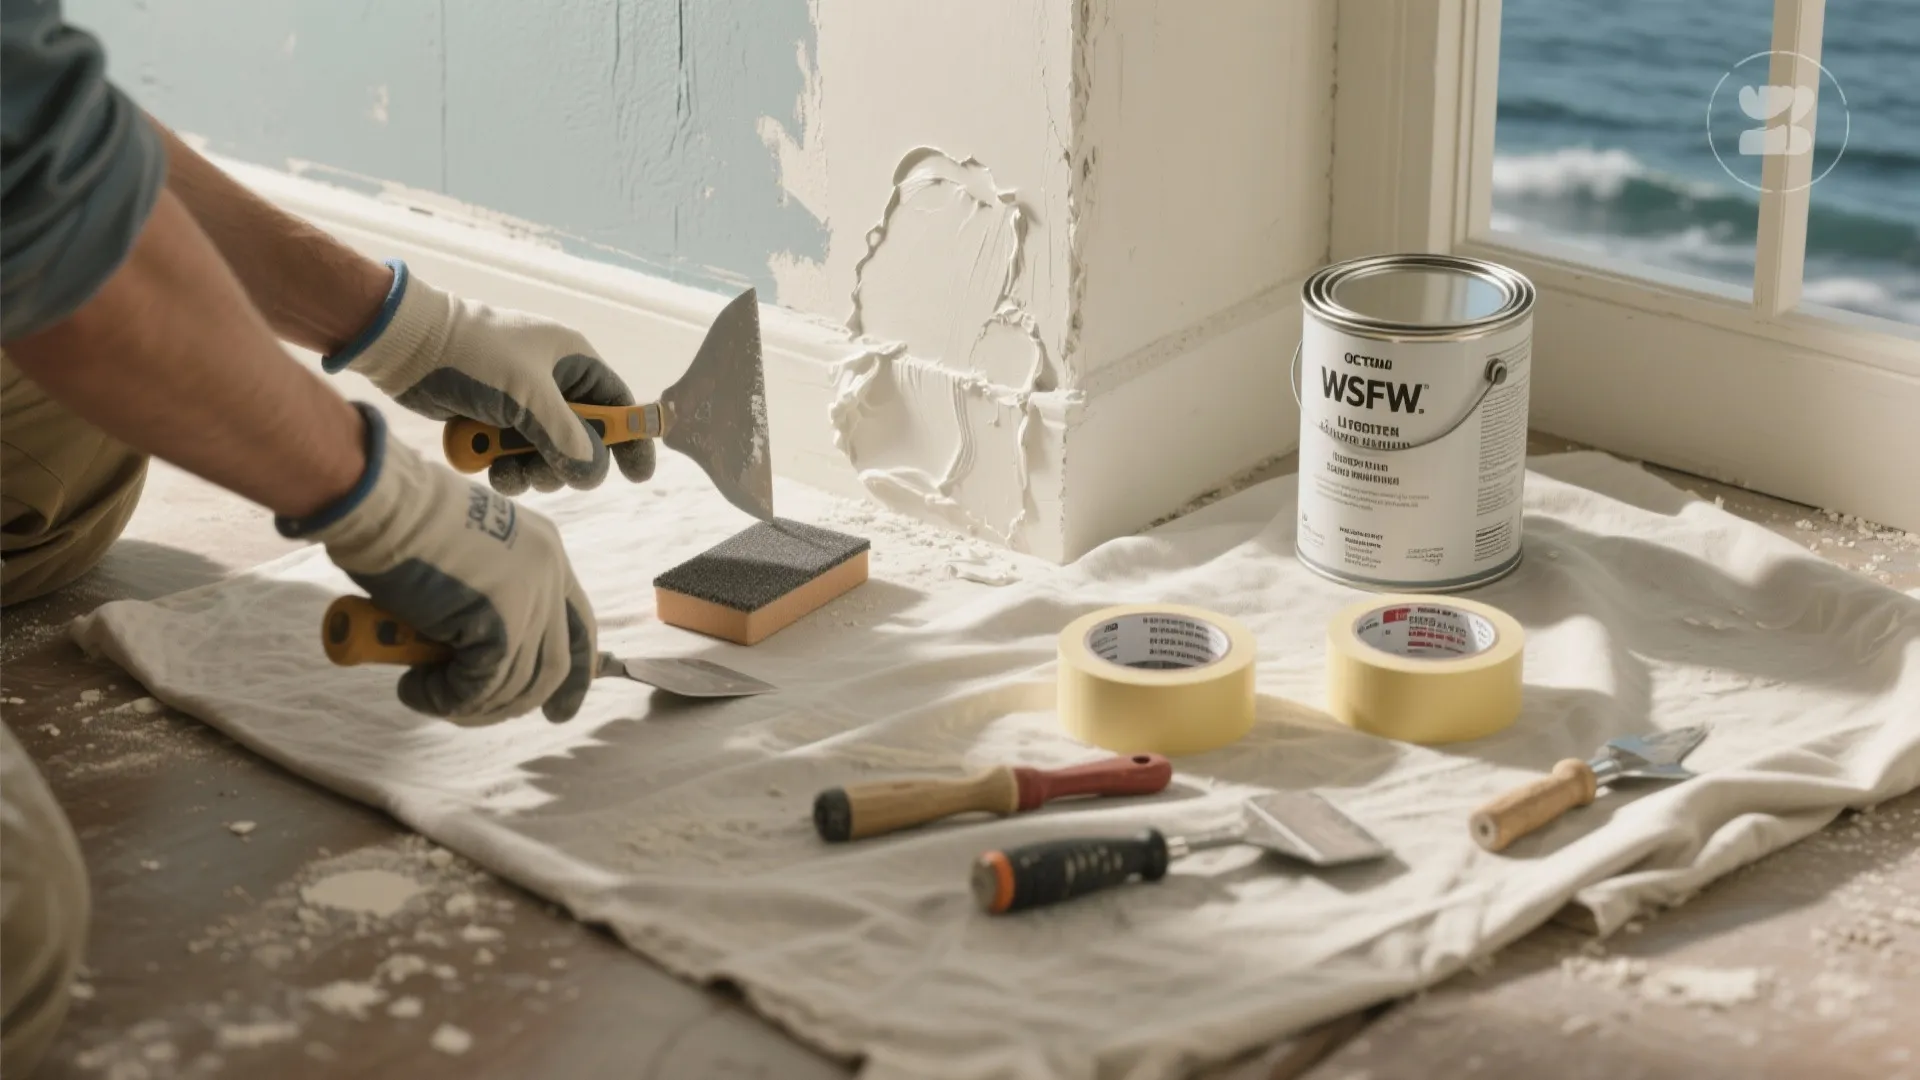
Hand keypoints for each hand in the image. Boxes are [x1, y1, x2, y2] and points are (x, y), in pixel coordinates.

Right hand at [280, 404, 596, 723]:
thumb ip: (486, 597)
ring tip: (427, 692)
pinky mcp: (500, 625)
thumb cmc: (402, 522)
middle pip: (553, 666)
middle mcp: (549, 575)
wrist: (382, 504)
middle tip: (473, 715)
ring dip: (470, 704)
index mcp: (547, 553)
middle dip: (518, 703)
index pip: (580, 627)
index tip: (559, 712)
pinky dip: (446, 700)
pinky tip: (414, 689)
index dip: (574, 676)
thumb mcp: (467, 556)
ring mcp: (529, 599)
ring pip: (515, 684)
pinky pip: (480, 687)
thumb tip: (473, 655)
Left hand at [324, 261, 654, 495]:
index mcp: (572, 361)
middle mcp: (552, 382)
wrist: (406, 347)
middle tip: (545, 472)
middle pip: (582, 440)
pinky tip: (488, 467)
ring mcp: (521, 402)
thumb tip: (594, 473)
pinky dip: (505, 468)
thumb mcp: (528, 395)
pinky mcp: (492, 418)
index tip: (637, 474)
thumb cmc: (474, 356)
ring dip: (530, 470)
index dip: (630, 439)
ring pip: (547, 454)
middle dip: (565, 463)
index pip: (617, 404)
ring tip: (506, 471)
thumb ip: (567, 438)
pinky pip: (514, 456)